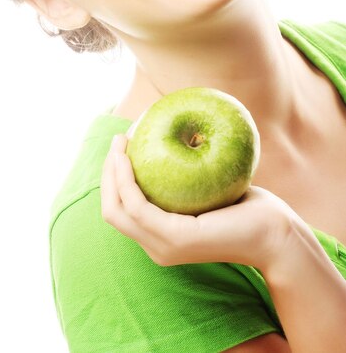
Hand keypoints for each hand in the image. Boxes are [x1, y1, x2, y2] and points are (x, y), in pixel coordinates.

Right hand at [101, 133, 300, 270]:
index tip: (122, 148)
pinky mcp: (176, 237)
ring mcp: (164, 246)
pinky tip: (129, 157)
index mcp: (161, 238)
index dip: (113, 179)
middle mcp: (157, 247)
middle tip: (118, 140)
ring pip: (117, 209)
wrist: (276, 234)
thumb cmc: (248, 209)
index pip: (121, 211)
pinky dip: (126, 180)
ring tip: (121, 142)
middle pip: (111, 210)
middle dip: (106, 173)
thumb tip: (179, 136)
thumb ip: (188, 176)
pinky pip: (137, 206)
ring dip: (112, 172)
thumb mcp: (209, 188)